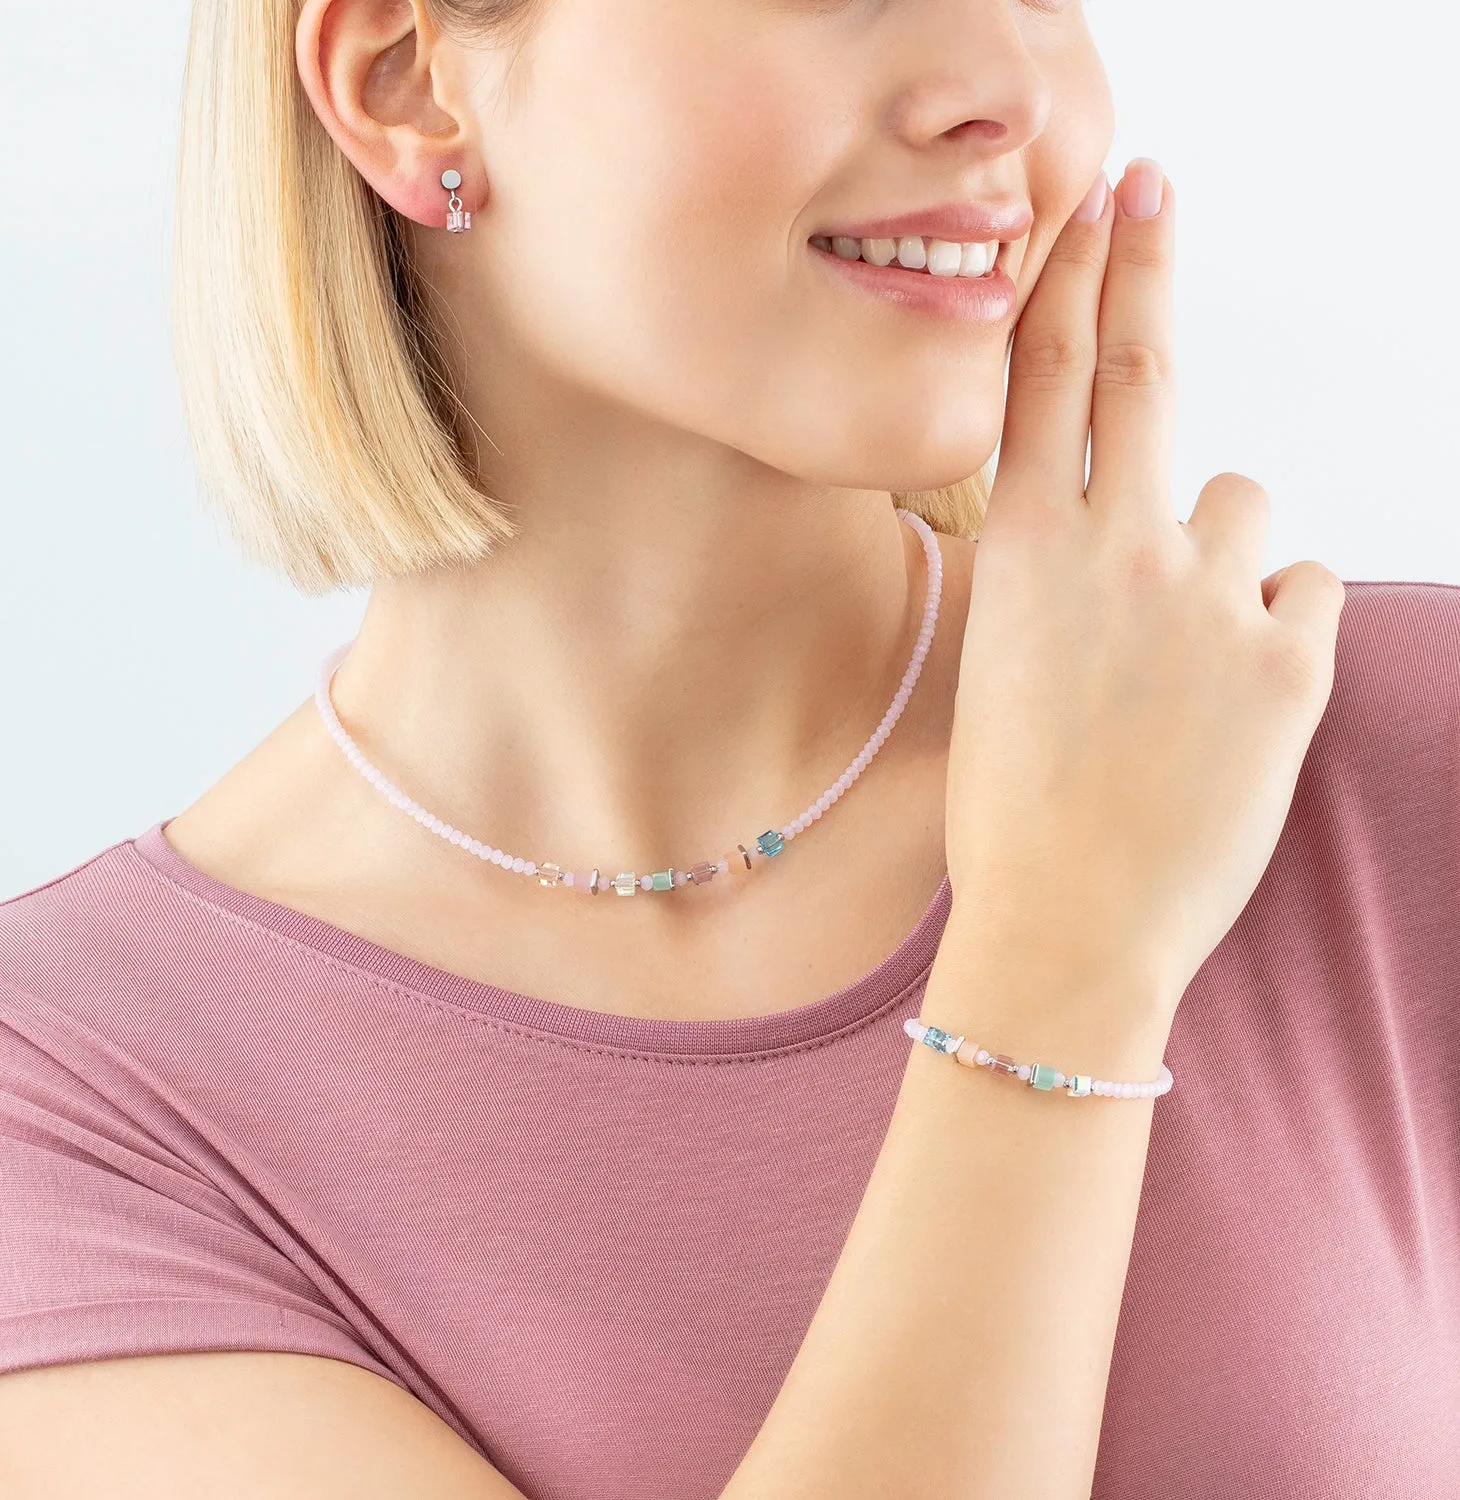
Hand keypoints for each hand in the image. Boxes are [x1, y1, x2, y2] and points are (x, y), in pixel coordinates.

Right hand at [943, 159, 1344, 1009]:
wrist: (1069, 929)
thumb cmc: (1016, 815)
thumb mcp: (1003, 675)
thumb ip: (1057, 583)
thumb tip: (1116, 532)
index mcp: (1022, 561)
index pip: (1041, 387)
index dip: (1064, 285)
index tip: (1081, 210)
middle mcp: (1112, 555)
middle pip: (1140, 376)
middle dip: (1140, 268)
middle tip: (1149, 190)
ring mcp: (1206, 602)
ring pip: (1246, 510)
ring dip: (1227, 557)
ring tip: (1191, 653)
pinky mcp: (1289, 664)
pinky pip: (1305, 592)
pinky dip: (1280, 627)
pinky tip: (1238, 699)